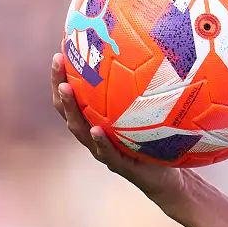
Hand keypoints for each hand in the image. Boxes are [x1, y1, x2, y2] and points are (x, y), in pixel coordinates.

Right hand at [51, 54, 191, 210]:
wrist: (170, 178)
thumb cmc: (160, 141)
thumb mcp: (155, 112)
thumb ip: (151, 89)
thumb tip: (160, 52)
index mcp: (99, 120)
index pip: (75, 95)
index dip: (64, 74)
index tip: (61, 48)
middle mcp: (95, 134)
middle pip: (68, 109)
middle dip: (60, 85)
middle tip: (57, 62)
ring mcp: (103, 150)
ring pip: (80, 129)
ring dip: (71, 109)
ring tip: (66, 89)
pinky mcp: (118, 165)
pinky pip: (106, 152)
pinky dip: (100, 141)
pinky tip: (96, 130)